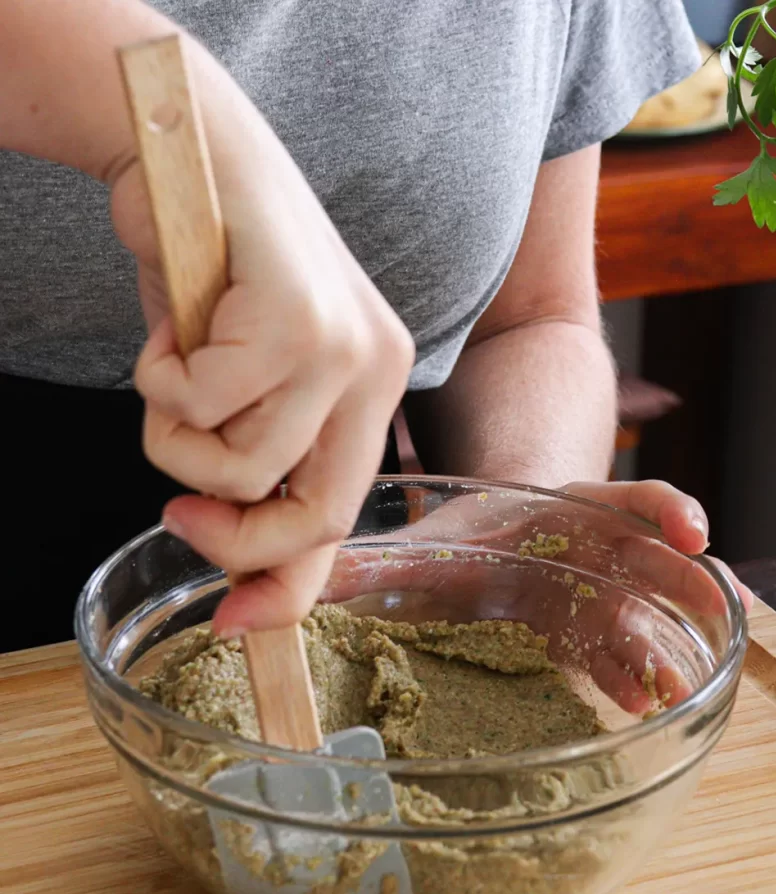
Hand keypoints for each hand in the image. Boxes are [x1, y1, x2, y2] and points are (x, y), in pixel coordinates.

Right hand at [109, 98, 413, 636]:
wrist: (187, 149)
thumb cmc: (213, 275)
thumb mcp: (241, 388)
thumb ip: (256, 472)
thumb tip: (240, 589)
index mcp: (375, 391)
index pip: (345, 517)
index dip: (290, 587)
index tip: (235, 622)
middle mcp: (377, 371)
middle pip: (317, 515)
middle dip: (233, 538)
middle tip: (178, 513)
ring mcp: (345, 345)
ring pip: (245, 469)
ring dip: (178, 437)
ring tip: (173, 371)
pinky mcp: (298, 317)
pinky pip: (201, 406)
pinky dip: (157, 379)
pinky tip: (172, 324)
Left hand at [326, 479, 752, 717]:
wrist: (493, 551)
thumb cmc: (470, 539)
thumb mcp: (425, 542)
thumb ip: (366, 562)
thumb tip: (289, 588)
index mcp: (570, 513)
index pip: (628, 501)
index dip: (664, 511)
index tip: (692, 532)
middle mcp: (597, 554)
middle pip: (654, 564)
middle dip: (681, 587)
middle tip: (706, 610)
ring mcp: (600, 599)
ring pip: (645, 617)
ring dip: (660, 646)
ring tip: (661, 685)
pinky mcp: (591, 642)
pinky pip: (620, 657)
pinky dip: (632, 676)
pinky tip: (636, 702)